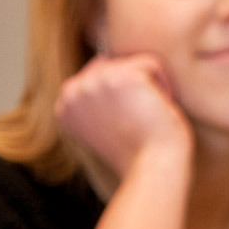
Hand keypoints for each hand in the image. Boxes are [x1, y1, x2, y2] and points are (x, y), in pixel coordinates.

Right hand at [54, 53, 191, 180]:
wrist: (153, 169)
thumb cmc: (138, 152)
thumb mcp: (104, 125)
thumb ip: (95, 97)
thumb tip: (101, 58)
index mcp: (64, 105)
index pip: (99, 75)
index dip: (123, 98)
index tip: (126, 127)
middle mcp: (73, 91)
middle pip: (115, 65)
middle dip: (135, 91)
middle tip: (139, 123)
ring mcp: (94, 82)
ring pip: (133, 63)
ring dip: (150, 88)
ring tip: (147, 117)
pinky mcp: (122, 77)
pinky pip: (152, 63)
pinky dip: (164, 86)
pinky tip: (157, 110)